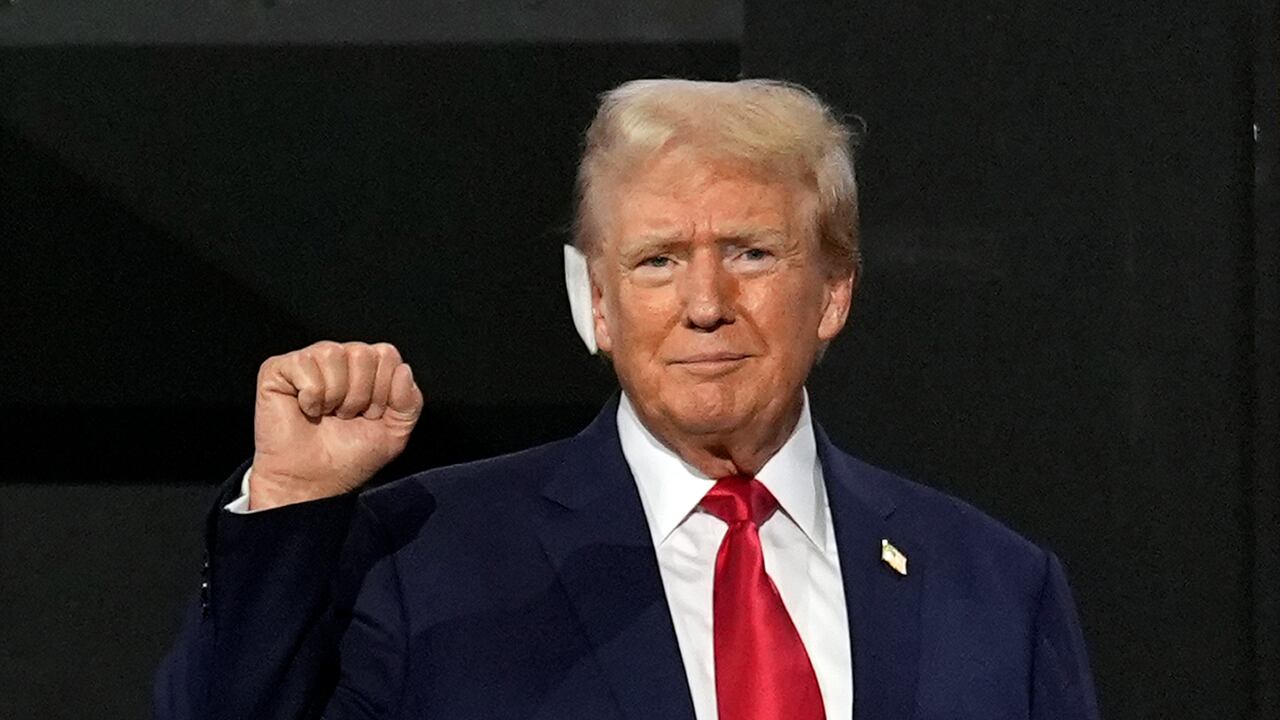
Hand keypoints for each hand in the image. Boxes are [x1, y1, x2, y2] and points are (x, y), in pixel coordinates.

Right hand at [248, 341, 423, 509]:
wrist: (312, 482)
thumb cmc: (348, 458)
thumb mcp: (395, 432)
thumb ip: (410, 401)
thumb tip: (403, 369)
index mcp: (367, 368)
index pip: (387, 354)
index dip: (383, 391)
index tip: (369, 415)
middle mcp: (339, 358)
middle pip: (363, 353)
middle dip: (360, 394)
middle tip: (345, 416)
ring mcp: (308, 361)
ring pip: (334, 354)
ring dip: (335, 395)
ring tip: (327, 414)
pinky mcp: (278, 369)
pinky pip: (304, 364)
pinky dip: (310, 395)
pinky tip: (306, 410)